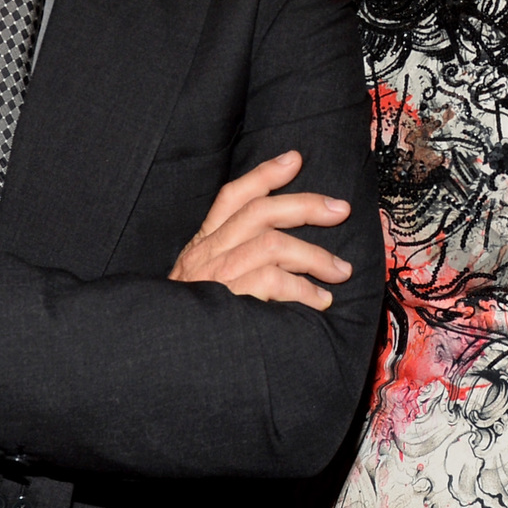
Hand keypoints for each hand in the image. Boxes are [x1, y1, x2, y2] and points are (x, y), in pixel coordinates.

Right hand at [169, 150, 353, 309]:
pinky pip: (272, 280)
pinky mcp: (228, 298)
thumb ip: (234, 256)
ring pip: (273, 244)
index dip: (264, 174)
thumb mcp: (205, 279)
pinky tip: (320, 300)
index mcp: (204, 243)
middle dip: (305, 206)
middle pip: (260, 211)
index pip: (232, 196)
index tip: (294, 159)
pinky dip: (303, 289)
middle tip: (340, 210)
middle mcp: (208, 252)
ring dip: (315, 257)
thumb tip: (283, 244)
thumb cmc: (196, 318)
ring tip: (340, 272)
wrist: (166, 348)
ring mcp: (217, 274)